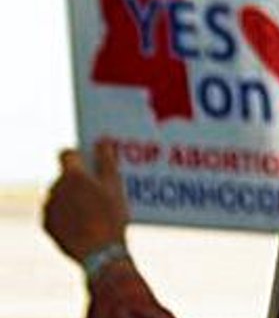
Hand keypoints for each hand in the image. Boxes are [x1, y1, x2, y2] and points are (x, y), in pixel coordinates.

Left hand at [43, 142, 128, 261]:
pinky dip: (67, 213)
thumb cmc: (111, 216)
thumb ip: (106, 159)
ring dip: (72, 197)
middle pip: (65, 176)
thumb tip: (102, 140)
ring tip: (94, 209)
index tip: (90, 162)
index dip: (79, 155)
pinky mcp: (47, 225)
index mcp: (72, 175)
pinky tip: (85, 221)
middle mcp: (54, 188)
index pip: (67, 153)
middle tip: (99, 191)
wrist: (101, 253)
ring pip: (59, 195)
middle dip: (78, 180)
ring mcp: (48, 208)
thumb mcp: (115, 185)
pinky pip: (56, 212)